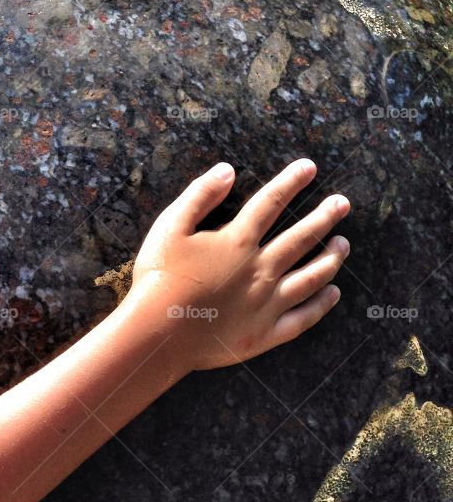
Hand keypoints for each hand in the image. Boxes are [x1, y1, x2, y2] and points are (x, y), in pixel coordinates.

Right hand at [118, 159, 349, 370]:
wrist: (158, 333)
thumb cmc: (159, 278)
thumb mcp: (169, 227)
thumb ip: (199, 195)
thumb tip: (227, 170)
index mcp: (237, 241)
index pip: (270, 203)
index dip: (291, 182)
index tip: (309, 167)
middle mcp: (260, 269)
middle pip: (300, 238)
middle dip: (325, 217)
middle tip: (343, 203)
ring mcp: (267, 303)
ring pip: (310, 276)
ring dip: (330, 258)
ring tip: (344, 244)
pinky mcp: (265, 333)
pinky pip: (303, 317)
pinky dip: (321, 305)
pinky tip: (333, 293)